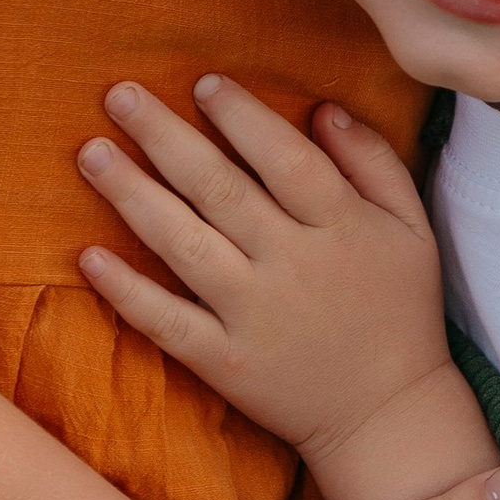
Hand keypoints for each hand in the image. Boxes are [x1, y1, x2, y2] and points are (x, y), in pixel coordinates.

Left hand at [78, 76, 462, 491]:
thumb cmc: (400, 310)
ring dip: (132, 196)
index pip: (285, 158)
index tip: (204, 84)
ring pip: (184, 244)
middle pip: (220, 190)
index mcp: (342, 226)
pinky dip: (127, 291)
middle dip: (165, 137)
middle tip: (120, 95)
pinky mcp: (225, 362)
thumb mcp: (411, 227)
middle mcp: (293, 264)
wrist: (388, 415)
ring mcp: (254, 315)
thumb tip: (322, 108)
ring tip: (92, 153)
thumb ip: (373, 161)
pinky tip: (88, 257)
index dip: (242, 117)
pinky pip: (167, 321)